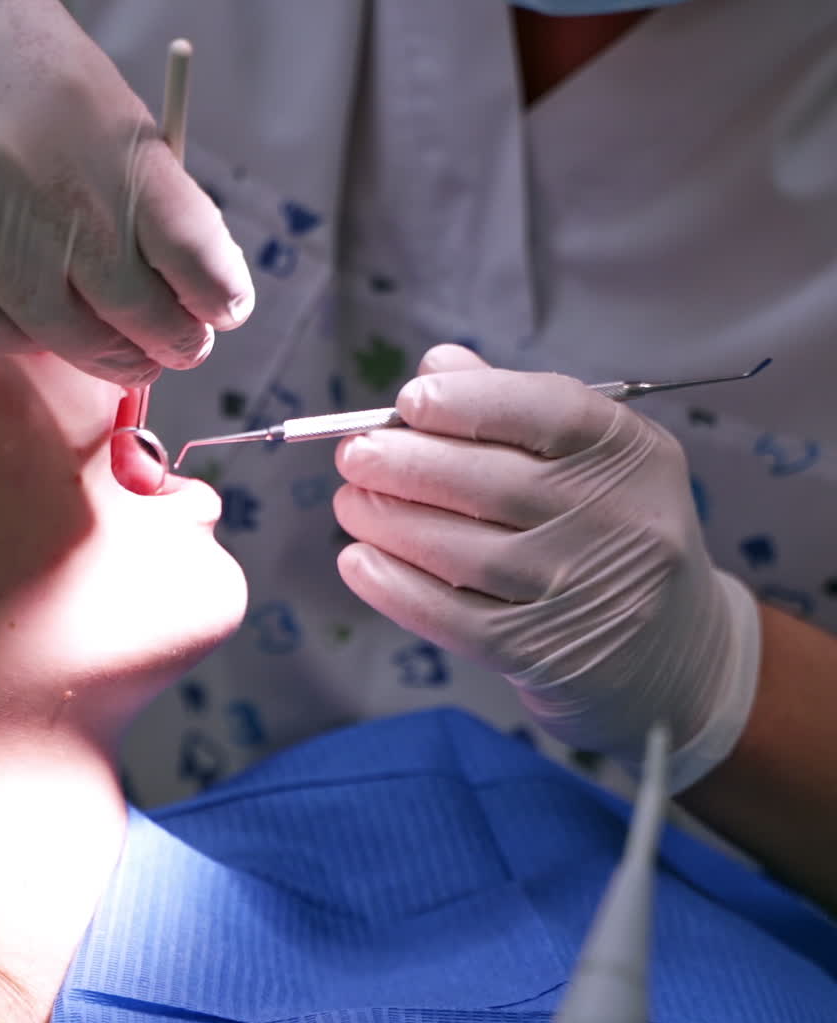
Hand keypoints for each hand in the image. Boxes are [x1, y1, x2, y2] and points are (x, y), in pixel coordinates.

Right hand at [0, 0, 252, 383]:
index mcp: (110, 134)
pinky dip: (20, 339)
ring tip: (118, 355)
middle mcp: (54, 190)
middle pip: (138, 308)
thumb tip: (173, 259)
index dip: (218, 295)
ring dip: (104, 355)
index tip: (222, 310)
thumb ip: (125, 170)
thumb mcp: (78, 80)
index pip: (194, 249)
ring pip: (66, 335)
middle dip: (170, 341)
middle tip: (177, 349)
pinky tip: (33, 327)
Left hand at [333, 344, 760, 789]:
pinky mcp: (547, 655)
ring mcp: (585, 594)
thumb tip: (437, 365)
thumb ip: (512, 409)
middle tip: (354, 455)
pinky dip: (397, 589)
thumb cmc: (604, 534)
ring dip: (393, 524)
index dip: (472, 403)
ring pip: (469, 554)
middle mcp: (620, 522)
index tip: (409, 400)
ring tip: (351, 503)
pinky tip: (358, 562)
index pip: (553, 412)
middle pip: (497, 485)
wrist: (671, 656)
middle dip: (409, 465)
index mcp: (632, 455)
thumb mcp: (586, 463)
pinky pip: (456, 620)